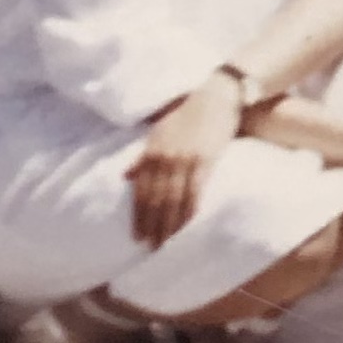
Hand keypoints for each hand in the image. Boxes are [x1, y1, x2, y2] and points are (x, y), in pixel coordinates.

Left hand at [129, 71, 244, 246]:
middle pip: (155, 198)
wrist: (217, 95)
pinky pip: (195, 192)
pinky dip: (189, 211)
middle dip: (152, 225)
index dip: (138, 215)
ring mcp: (185, 159)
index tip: (137, 236)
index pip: (141, 190)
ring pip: (173, 199)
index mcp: (151, 149)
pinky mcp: (205, 160)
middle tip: (150, 247)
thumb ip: (142, 155)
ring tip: (166, 242)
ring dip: (169, 223)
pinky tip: (186, 225)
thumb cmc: (188, 112)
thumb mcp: (159, 131)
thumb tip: (125, 177)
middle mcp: (164, 156)